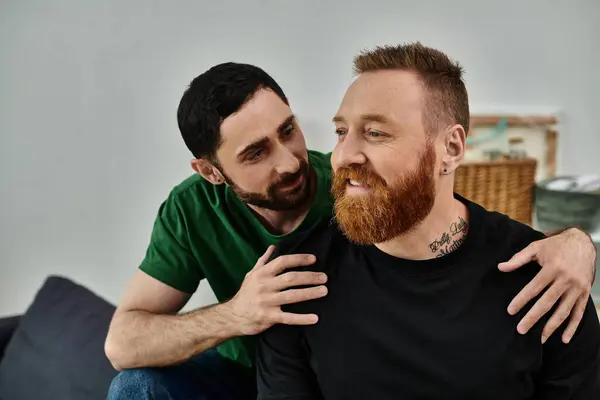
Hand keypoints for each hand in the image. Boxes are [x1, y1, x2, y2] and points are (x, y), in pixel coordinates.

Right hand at [227, 245, 327, 335]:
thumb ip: (263, 261)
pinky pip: (288, 317)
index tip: (313, 259)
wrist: (232, 316)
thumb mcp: (251, 275)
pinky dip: (302, 318)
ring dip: (309, 293)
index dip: (299, 259)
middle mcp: (264, 286)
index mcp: (262, 274)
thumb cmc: (245, 294)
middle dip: (309, 277)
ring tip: (324, 291)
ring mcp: (267, 302)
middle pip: (290, 278)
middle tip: (324, 277)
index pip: (283, 262)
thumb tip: (272, 247)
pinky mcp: (268, 317)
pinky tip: (315, 318)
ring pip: (292, 296)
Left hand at [499, 228, 596, 343]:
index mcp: (552, 268)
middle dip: (533, 318)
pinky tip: (563, 339)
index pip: (534, 288)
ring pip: (563, 311)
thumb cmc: (556, 245)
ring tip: (539, 339)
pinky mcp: (585, 293)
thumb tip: (500, 267)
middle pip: (547, 303)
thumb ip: (518, 258)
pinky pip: (579, 313)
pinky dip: (572, 327)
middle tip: (521, 330)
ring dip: (551, 326)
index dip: (521, 300)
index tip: (510, 311)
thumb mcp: (536, 247)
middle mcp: (566, 279)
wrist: (583, 242)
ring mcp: (578, 288)